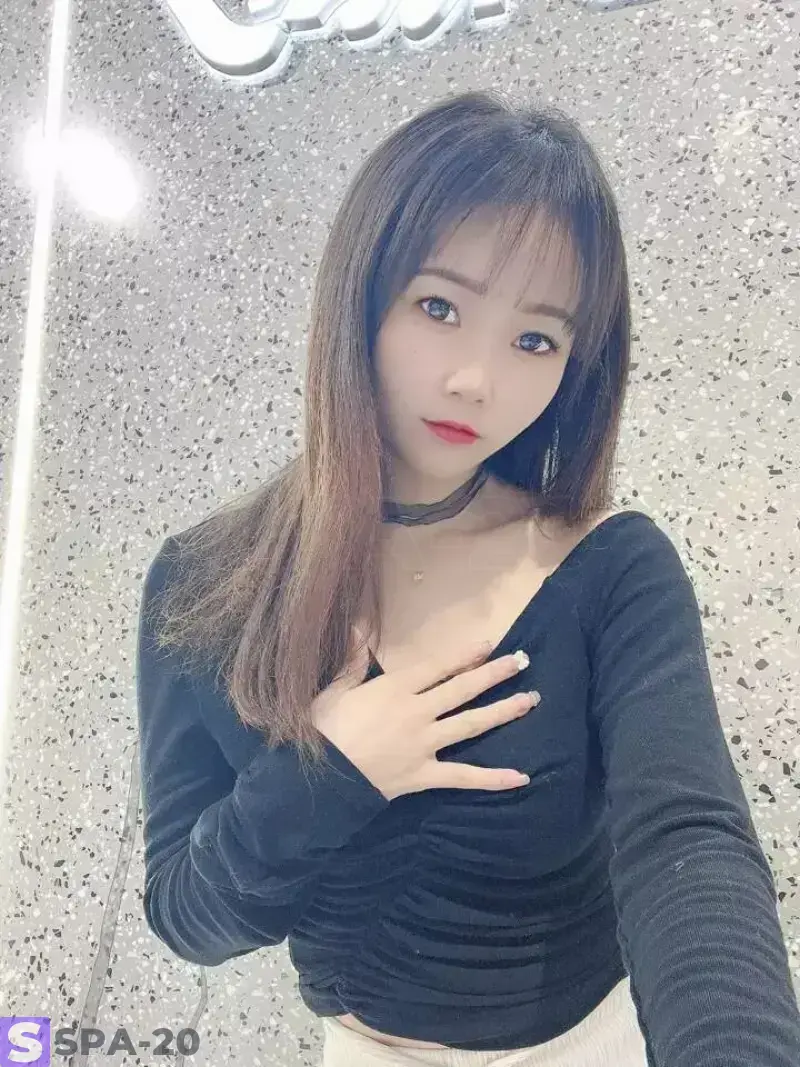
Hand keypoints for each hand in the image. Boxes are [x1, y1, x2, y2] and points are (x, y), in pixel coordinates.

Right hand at [311, 632, 537, 800]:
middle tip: (522, 661)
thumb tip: (359, 623)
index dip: (464, 655)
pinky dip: (493, 779)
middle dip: (494, 674)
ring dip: (502, 712)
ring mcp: (424, 745)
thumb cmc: (324, 730)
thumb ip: (352, 657)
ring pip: (470, 725)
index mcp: (395, 689)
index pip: (437, 667)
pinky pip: (464, 777)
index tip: (489, 643)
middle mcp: (416, 713)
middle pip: (462, 690)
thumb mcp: (334, 689)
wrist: (319, 779)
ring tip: (530, 701)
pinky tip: (521, 777)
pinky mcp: (425, 776)